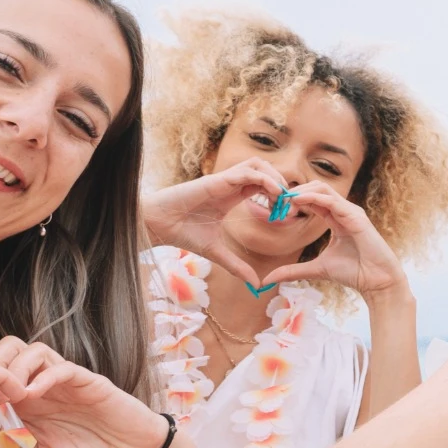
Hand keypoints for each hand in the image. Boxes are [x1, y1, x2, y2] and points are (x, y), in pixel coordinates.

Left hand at [0, 339, 174, 447]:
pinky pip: (62, 367)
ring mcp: (66, 379)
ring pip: (34, 350)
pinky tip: (34, 395)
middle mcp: (45, 383)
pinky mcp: (87, 381)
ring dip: (17, 368)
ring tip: (12, 395)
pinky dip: (44, 376)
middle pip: (10, 350)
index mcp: (30, 399)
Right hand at [141, 160, 287, 284]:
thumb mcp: (217, 253)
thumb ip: (237, 266)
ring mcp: (223, 180)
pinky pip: (246, 172)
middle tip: (289, 206)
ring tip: (283, 198)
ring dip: (275, 177)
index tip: (287, 215)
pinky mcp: (216, 180)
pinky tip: (273, 195)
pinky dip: (264, 179)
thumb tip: (256, 283)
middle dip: (282, 184)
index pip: (263, 185)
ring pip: (258, 164)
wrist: (158, 226)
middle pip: (265, 169)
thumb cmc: (182, 233)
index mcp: (232, 196)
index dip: (279, 196)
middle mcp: (230, 184)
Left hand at [259, 181, 408, 295]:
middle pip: (316, 188)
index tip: (274, 208)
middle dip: (295, 192)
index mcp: (336, 219)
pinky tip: (298, 201)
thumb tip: (267, 279)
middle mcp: (344, 211)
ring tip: (284, 200)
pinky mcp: (356, 217)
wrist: (376, 282)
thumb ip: (293, 271)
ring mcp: (351, 212)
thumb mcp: (316, 269)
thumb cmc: (354, 273)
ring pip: (324, 189)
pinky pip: (332, 201)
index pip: (312, 200)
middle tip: (276, 201)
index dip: (293, 201)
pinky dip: (313, 198)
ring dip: (301, 192)